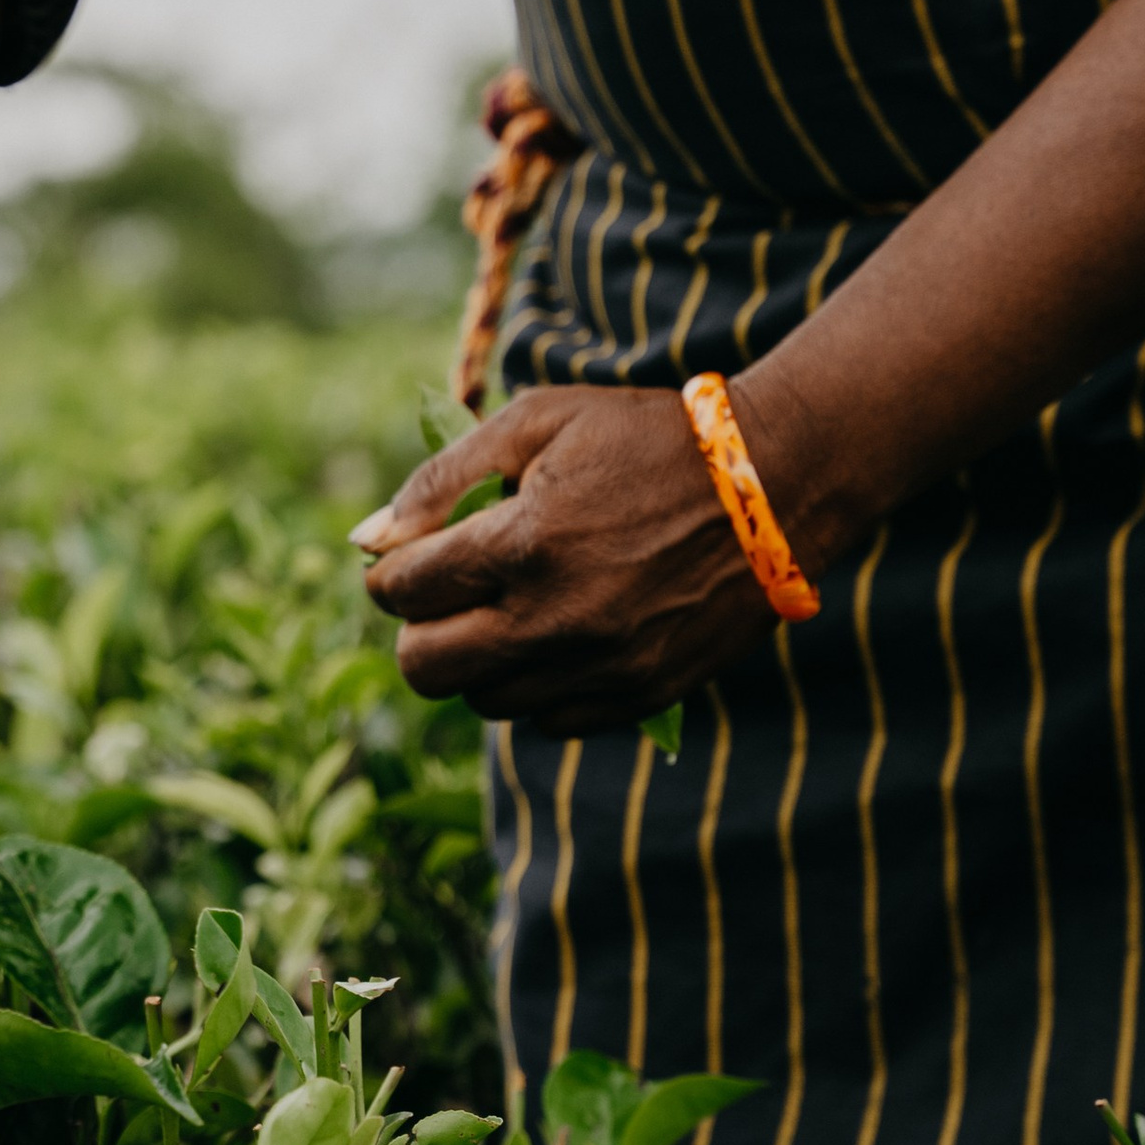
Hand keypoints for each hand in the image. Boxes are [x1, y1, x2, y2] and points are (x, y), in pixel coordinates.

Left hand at [357, 385, 779, 729]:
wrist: (777, 483)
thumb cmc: (648, 438)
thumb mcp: (538, 422)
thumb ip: (442, 478)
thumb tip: (367, 538)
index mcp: (521, 544)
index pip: (400, 591)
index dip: (388, 574)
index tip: (409, 560)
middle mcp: (554, 618)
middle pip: (424, 668)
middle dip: (418, 629)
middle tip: (448, 594)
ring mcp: (601, 666)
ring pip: (482, 702)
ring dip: (477, 661)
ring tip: (509, 610)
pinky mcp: (641, 695)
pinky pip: (548, 722)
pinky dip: (534, 688)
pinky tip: (556, 638)